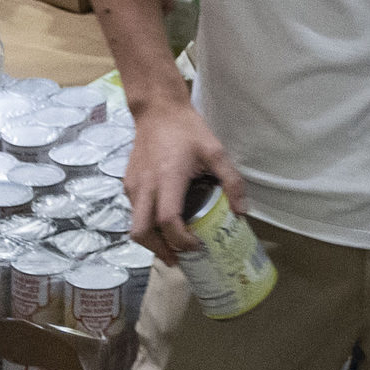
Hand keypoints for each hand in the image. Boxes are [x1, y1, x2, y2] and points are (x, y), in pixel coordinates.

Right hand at [121, 89, 238, 261]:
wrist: (157, 109)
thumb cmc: (187, 130)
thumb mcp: (215, 151)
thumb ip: (231, 181)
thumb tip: (241, 212)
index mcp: (168, 178)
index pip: (168, 221)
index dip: (181, 240)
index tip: (197, 246)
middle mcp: (145, 186)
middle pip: (142, 232)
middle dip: (159, 251)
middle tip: (178, 260)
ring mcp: (133, 185)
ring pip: (134, 225)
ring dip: (151, 241)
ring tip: (171, 247)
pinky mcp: (127, 182)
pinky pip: (134, 212)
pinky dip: (146, 224)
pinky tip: (163, 224)